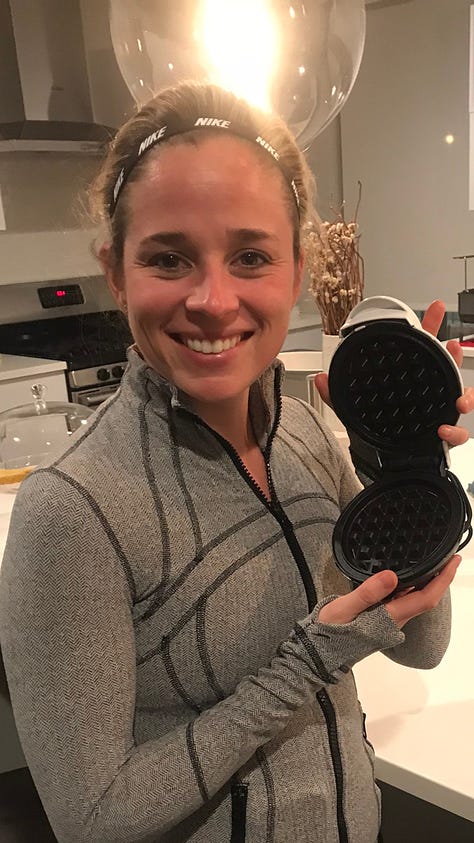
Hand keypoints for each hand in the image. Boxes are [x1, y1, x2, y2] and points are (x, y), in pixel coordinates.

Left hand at [314, 299, 473, 447]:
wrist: (382, 463)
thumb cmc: (374, 433)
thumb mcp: (352, 410)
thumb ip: (336, 394)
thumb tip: (320, 380)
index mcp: (407, 382)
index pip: (422, 349)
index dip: (430, 327)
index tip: (435, 309)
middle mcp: (426, 395)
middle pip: (447, 367)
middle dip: (453, 354)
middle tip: (452, 346)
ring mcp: (437, 413)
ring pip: (461, 396)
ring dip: (466, 395)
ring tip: (460, 399)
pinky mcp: (442, 434)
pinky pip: (458, 432)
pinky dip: (455, 431)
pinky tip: (444, 429)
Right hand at [318, 555, 460, 628]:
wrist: (318, 654)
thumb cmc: (329, 632)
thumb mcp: (344, 608)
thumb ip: (368, 593)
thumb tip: (392, 576)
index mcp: (389, 617)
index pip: (426, 598)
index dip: (443, 580)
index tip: (453, 562)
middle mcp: (395, 621)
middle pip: (425, 598)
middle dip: (439, 578)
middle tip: (444, 555)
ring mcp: (389, 622)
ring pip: (414, 600)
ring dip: (425, 582)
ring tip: (429, 561)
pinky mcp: (382, 621)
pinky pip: (403, 602)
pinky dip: (410, 588)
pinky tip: (405, 576)